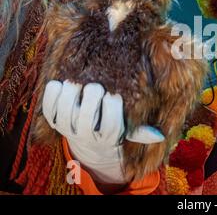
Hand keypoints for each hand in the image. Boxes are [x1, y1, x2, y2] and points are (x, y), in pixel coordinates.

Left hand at [42, 80, 163, 183]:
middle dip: (92, 96)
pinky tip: (61, 85)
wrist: (86, 140)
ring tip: (78, 84)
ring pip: (66, 108)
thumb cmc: (112, 126)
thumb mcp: (128, 131)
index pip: (111, 125)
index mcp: (107, 137)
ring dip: (72, 92)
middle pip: (86, 116)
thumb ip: (142, 132)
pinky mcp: (53, 120)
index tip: (114, 95)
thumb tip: (160, 135)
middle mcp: (86, 135)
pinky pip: (48, 106)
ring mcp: (67, 128)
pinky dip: (53, 92)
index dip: (112, 107)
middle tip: (95, 86)